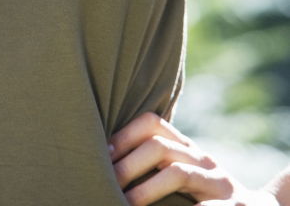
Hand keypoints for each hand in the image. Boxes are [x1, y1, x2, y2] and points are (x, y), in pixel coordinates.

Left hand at [108, 112, 280, 205]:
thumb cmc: (204, 194)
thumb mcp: (182, 173)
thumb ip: (157, 163)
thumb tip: (106, 162)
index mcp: (187, 148)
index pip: (153, 123)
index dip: (125, 134)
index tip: (102, 153)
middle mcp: (202, 159)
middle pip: (160, 147)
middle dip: (129, 164)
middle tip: (106, 181)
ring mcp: (219, 183)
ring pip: (178, 174)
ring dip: (146, 190)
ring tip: (125, 203)